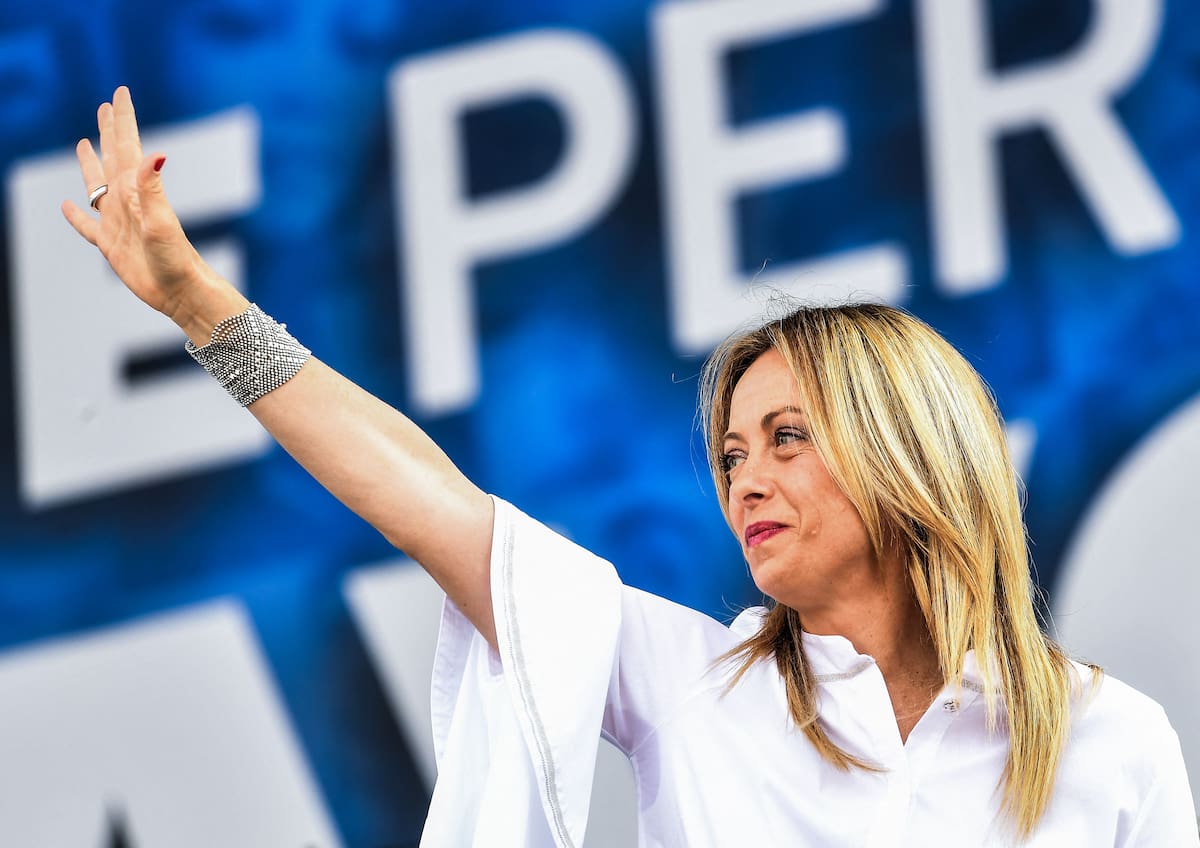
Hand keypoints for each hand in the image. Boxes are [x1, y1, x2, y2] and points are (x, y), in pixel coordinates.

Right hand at [61, 86, 212, 319]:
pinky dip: (75, 215)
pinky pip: (87, 225)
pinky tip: (66, 205)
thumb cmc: (176, 258)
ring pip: (97, 185)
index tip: (120, 93)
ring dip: (90, 164)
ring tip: (83, 143)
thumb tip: (154, 152)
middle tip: (105, 106)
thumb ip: (152, 188)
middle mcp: (127, 202)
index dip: (122, 120)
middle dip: (108, 131)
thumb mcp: (162, 221)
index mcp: (137, 191)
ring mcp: (118, 223)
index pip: (126, 147)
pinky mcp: (110, 245)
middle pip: (112, 158)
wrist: (180, 292)